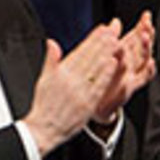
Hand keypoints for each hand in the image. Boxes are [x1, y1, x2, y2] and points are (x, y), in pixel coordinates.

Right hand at [23, 23, 119, 155]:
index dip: (92, 39)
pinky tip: (113, 63)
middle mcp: (70, 81)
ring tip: (116, 42)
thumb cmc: (44, 106)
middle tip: (113, 30)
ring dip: (106, 54)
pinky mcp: (87, 104)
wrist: (44, 130)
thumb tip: (52, 42)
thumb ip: (51, 61)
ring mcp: (79, 92)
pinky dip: (106, 74)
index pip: (80, 52)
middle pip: (89, 57)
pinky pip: (98, 86)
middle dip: (102, 42)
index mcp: (60, 73)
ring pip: (95, 69)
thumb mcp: (43, 80)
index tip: (102, 29)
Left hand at [93, 10, 155, 124]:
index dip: (142, 26)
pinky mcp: (129, 89)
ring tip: (145, 37)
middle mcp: (132, 65)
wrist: (97, 106)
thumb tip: (116, 21)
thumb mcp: (105, 58)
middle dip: (146, 35)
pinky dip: (149, 71)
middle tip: (148, 25)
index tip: (146, 15)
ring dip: (146, 49)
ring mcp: (132, 76)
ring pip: (144, 60)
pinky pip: (142, 79)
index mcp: (125, 56)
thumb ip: (112, 39)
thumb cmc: (102, 80)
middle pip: (143, 47)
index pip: (136, 38)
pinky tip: (152, 63)